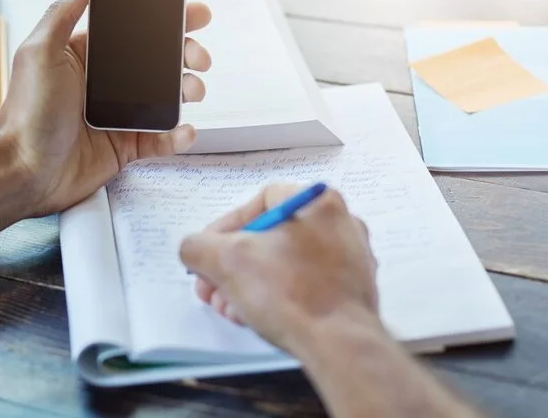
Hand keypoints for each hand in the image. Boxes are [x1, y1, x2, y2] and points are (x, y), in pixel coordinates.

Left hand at [0, 0, 211, 214]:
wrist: (22, 169)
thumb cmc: (24, 112)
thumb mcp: (39, 53)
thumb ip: (62, 13)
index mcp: (87, 56)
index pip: (133, 31)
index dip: (165, 22)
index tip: (193, 14)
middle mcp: (105, 83)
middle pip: (158, 62)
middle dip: (186, 55)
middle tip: (199, 57)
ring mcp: (117, 115)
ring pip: (166, 98)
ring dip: (187, 90)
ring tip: (194, 90)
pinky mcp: (124, 146)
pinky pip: (160, 139)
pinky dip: (177, 135)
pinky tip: (185, 130)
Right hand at [179, 184, 378, 354]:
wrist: (339, 345)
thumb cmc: (290, 294)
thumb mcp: (225, 261)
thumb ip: (198, 246)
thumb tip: (194, 249)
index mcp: (317, 201)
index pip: (258, 203)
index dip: (224, 229)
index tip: (209, 255)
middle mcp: (340, 223)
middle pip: (269, 237)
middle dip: (233, 265)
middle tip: (214, 288)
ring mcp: (351, 258)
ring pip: (285, 263)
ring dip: (249, 284)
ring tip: (231, 309)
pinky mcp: (353, 290)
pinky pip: (305, 284)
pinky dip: (277, 297)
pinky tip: (257, 317)